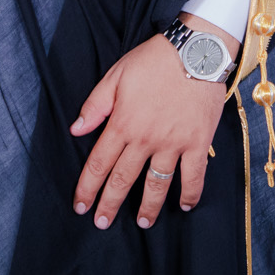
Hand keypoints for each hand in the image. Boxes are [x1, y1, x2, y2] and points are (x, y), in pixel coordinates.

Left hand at [71, 14, 235, 229]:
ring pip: (156, 184)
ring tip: (142, 223)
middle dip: (109, 204)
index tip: (81, 206)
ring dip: (148, 207)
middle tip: (102, 223)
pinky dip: (190, 194)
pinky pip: (194, 176)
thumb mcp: (117, 75)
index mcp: (123, 123)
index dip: (87, 188)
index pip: (99, 163)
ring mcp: (173, 143)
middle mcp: (145, 139)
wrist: (197, 50)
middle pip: (122, 180)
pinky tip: (184, 205)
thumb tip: (75, 130)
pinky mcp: (198, 142)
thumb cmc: (155, 59)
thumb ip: (95, 105)